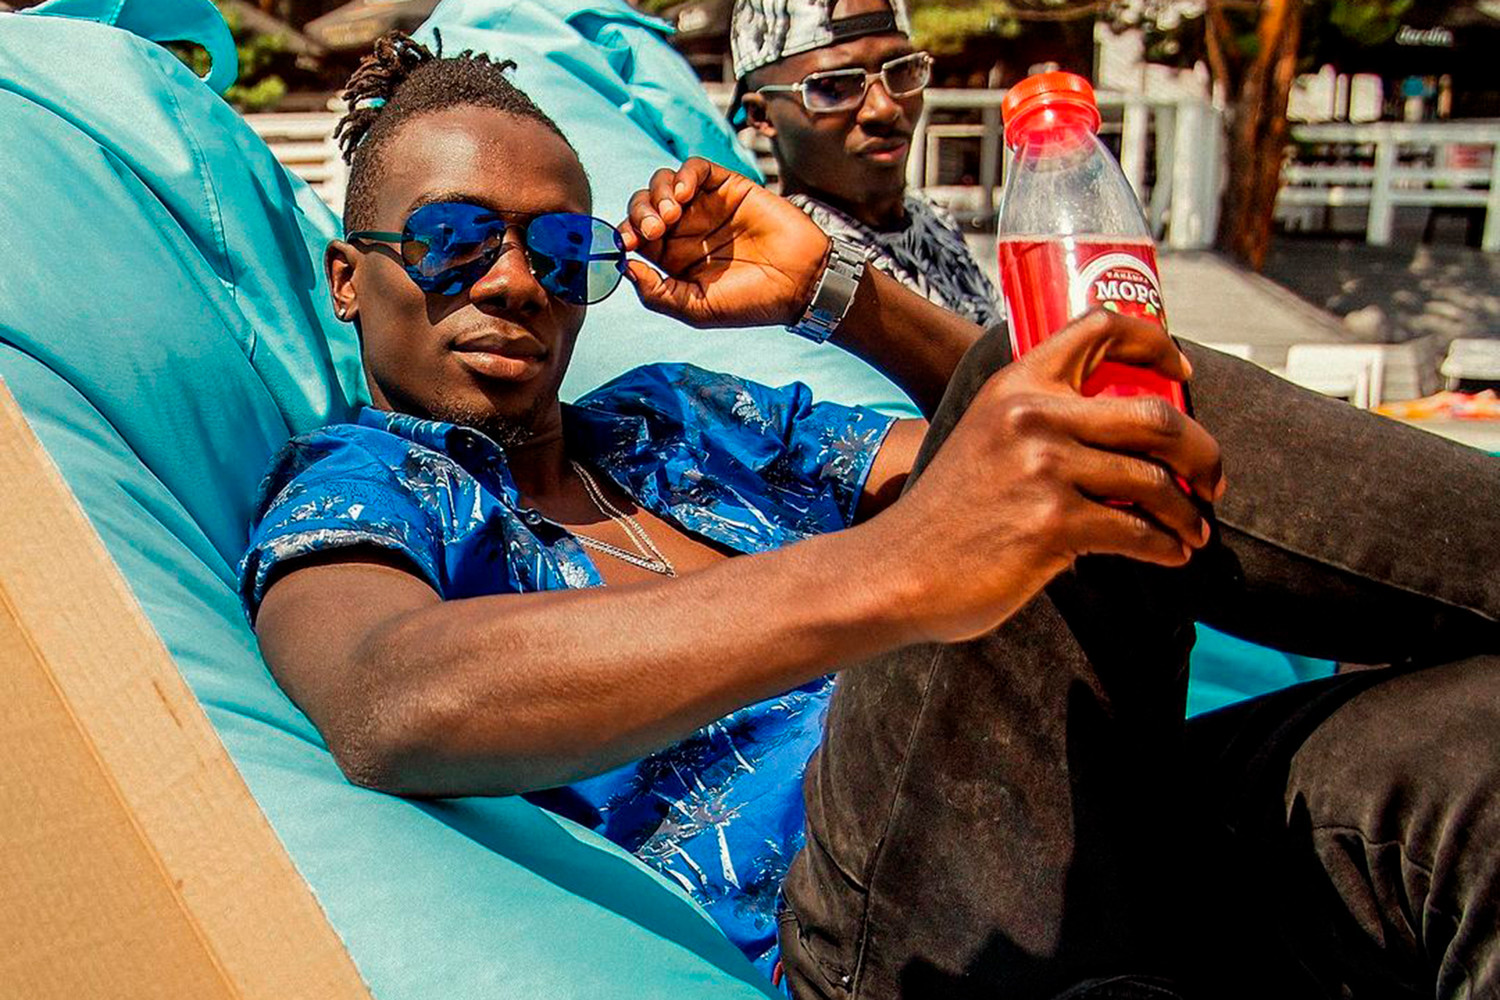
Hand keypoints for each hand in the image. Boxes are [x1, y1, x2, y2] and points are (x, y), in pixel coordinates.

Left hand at [616, 157, 832, 327]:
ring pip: (663, 183)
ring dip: (657, 194)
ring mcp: (705, 206)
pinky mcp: (727, 186)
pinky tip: (686, 194)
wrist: (799, 283)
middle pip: (642, 206)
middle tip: (654, 230)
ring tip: (671, 215)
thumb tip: (624, 266)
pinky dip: (683, 174)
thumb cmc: (751, 302)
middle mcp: (685, 229)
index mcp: (673, 258)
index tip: (629, 244)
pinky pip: (694, 168)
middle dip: (638, 213)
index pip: (634, 236)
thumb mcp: (696, 309)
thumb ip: (656, 293)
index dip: (624, 235)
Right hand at [871, 310, 1225, 643]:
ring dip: (1188, 513)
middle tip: (1212, 481)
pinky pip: (1138, 531)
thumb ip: (1042, 421)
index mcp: (1018, 384)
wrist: (900, 571)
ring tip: (1195, 532)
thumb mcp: (987, 438)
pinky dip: (1167, 547)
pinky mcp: (1054, 524)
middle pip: (1156, 415)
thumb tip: (1126, 436)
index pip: (1100, 328)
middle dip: (1204, 452)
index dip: (1157, 343)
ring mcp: (1044, 469)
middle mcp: (1033, 415)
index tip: (1182, 375)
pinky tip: (1172, 555)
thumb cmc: (950, 515)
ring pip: (1155, 481)